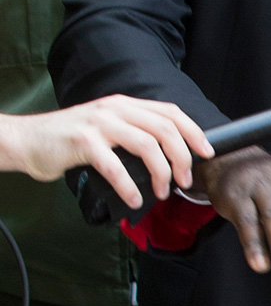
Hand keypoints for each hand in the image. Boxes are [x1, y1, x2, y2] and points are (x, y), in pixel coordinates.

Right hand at [0, 97, 212, 202]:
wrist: (29, 141)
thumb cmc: (71, 141)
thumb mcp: (107, 130)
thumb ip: (134, 134)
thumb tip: (171, 157)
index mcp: (125, 105)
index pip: (170, 112)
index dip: (193, 132)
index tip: (206, 153)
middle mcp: (115, 109)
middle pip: (165, 129)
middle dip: (182, 158)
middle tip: (184, 182)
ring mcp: (99, 124)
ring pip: (147, 146)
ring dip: (162, 173)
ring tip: (162, 193)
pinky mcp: (83, 143)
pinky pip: (116, 167)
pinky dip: (130, 187)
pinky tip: (134, 199)